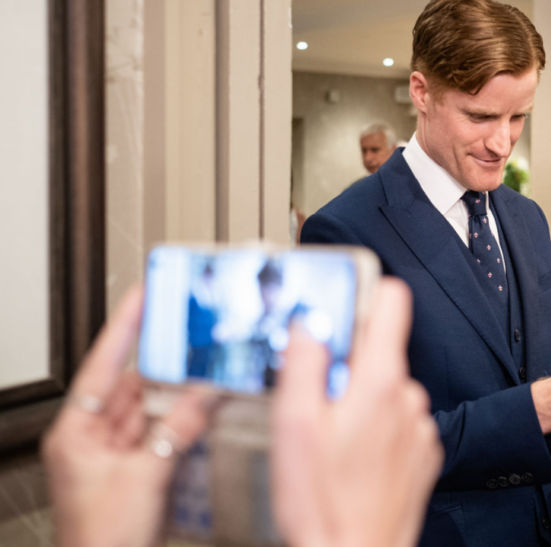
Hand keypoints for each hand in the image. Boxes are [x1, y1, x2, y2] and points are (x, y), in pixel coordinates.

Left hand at [43, 286, 216, 546]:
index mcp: (76, 434)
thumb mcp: (143, 477)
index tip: (142, 294)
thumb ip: (176, 430)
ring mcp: (117, 459)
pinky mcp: (139, 475)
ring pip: (154, 413)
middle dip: (167, 366)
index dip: (124, 328)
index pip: (102, 366)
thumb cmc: (101, 542)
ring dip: (182, 398)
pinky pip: (166, 438)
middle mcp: (93, 442)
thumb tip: (204, 394)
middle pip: (134, 388)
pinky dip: (187, 426)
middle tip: (194, 337)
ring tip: (209, 374)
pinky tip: (208, 417)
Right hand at [272, 278, 442, 546]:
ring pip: (386, 389)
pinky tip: (350, 460)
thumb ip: (303, 363)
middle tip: (313, 399)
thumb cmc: (323, 503)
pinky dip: (375, 431)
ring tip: (329, 439)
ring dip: (359, 401)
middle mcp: (409, 398)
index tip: (339, 303)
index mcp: (380, 381)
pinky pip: (398, 423)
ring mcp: (420, 428)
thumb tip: (308, 323)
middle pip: (380, 351)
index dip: (365, 292)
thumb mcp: (293, 424)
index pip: (392, 301)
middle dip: (346, 364)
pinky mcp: (423, 455)